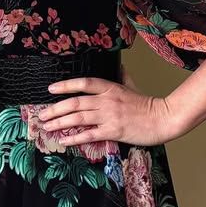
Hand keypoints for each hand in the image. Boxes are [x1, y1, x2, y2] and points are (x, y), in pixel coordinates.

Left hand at [38, 75, 181, 146]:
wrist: (163, 119)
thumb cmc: (147, 104)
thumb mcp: (132, 86)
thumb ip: (122, 76)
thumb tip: (119, 66)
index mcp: (110, 88)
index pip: (83, 83)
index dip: (65, 85)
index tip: (51, 89)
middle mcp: (106, 100)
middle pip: (74, 103)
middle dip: (55, 109)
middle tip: (42, 115)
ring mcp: (109, 116)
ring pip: (78, 119)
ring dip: (59, 123)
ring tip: (47, 127)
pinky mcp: (113, 131)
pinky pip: (89, 135)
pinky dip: (74, 138)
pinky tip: (63, 141)